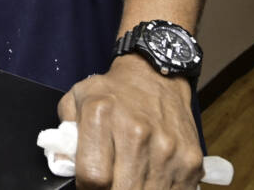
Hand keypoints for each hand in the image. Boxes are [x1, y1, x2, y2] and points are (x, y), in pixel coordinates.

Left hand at [56, 54, 203, 188]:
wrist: (157, 75)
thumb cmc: (113, 90)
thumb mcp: (77, 98)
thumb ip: (65, 133)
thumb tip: (63, 166)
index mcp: (102, 115)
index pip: (92, 177)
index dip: (86, 187)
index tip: (88, 184)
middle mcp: (137, 132)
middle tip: (108, 181)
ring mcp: (167, 149)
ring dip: (135, 189)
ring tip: (127, 177)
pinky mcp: (190, 161)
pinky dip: (157, 189)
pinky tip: (147, 177)